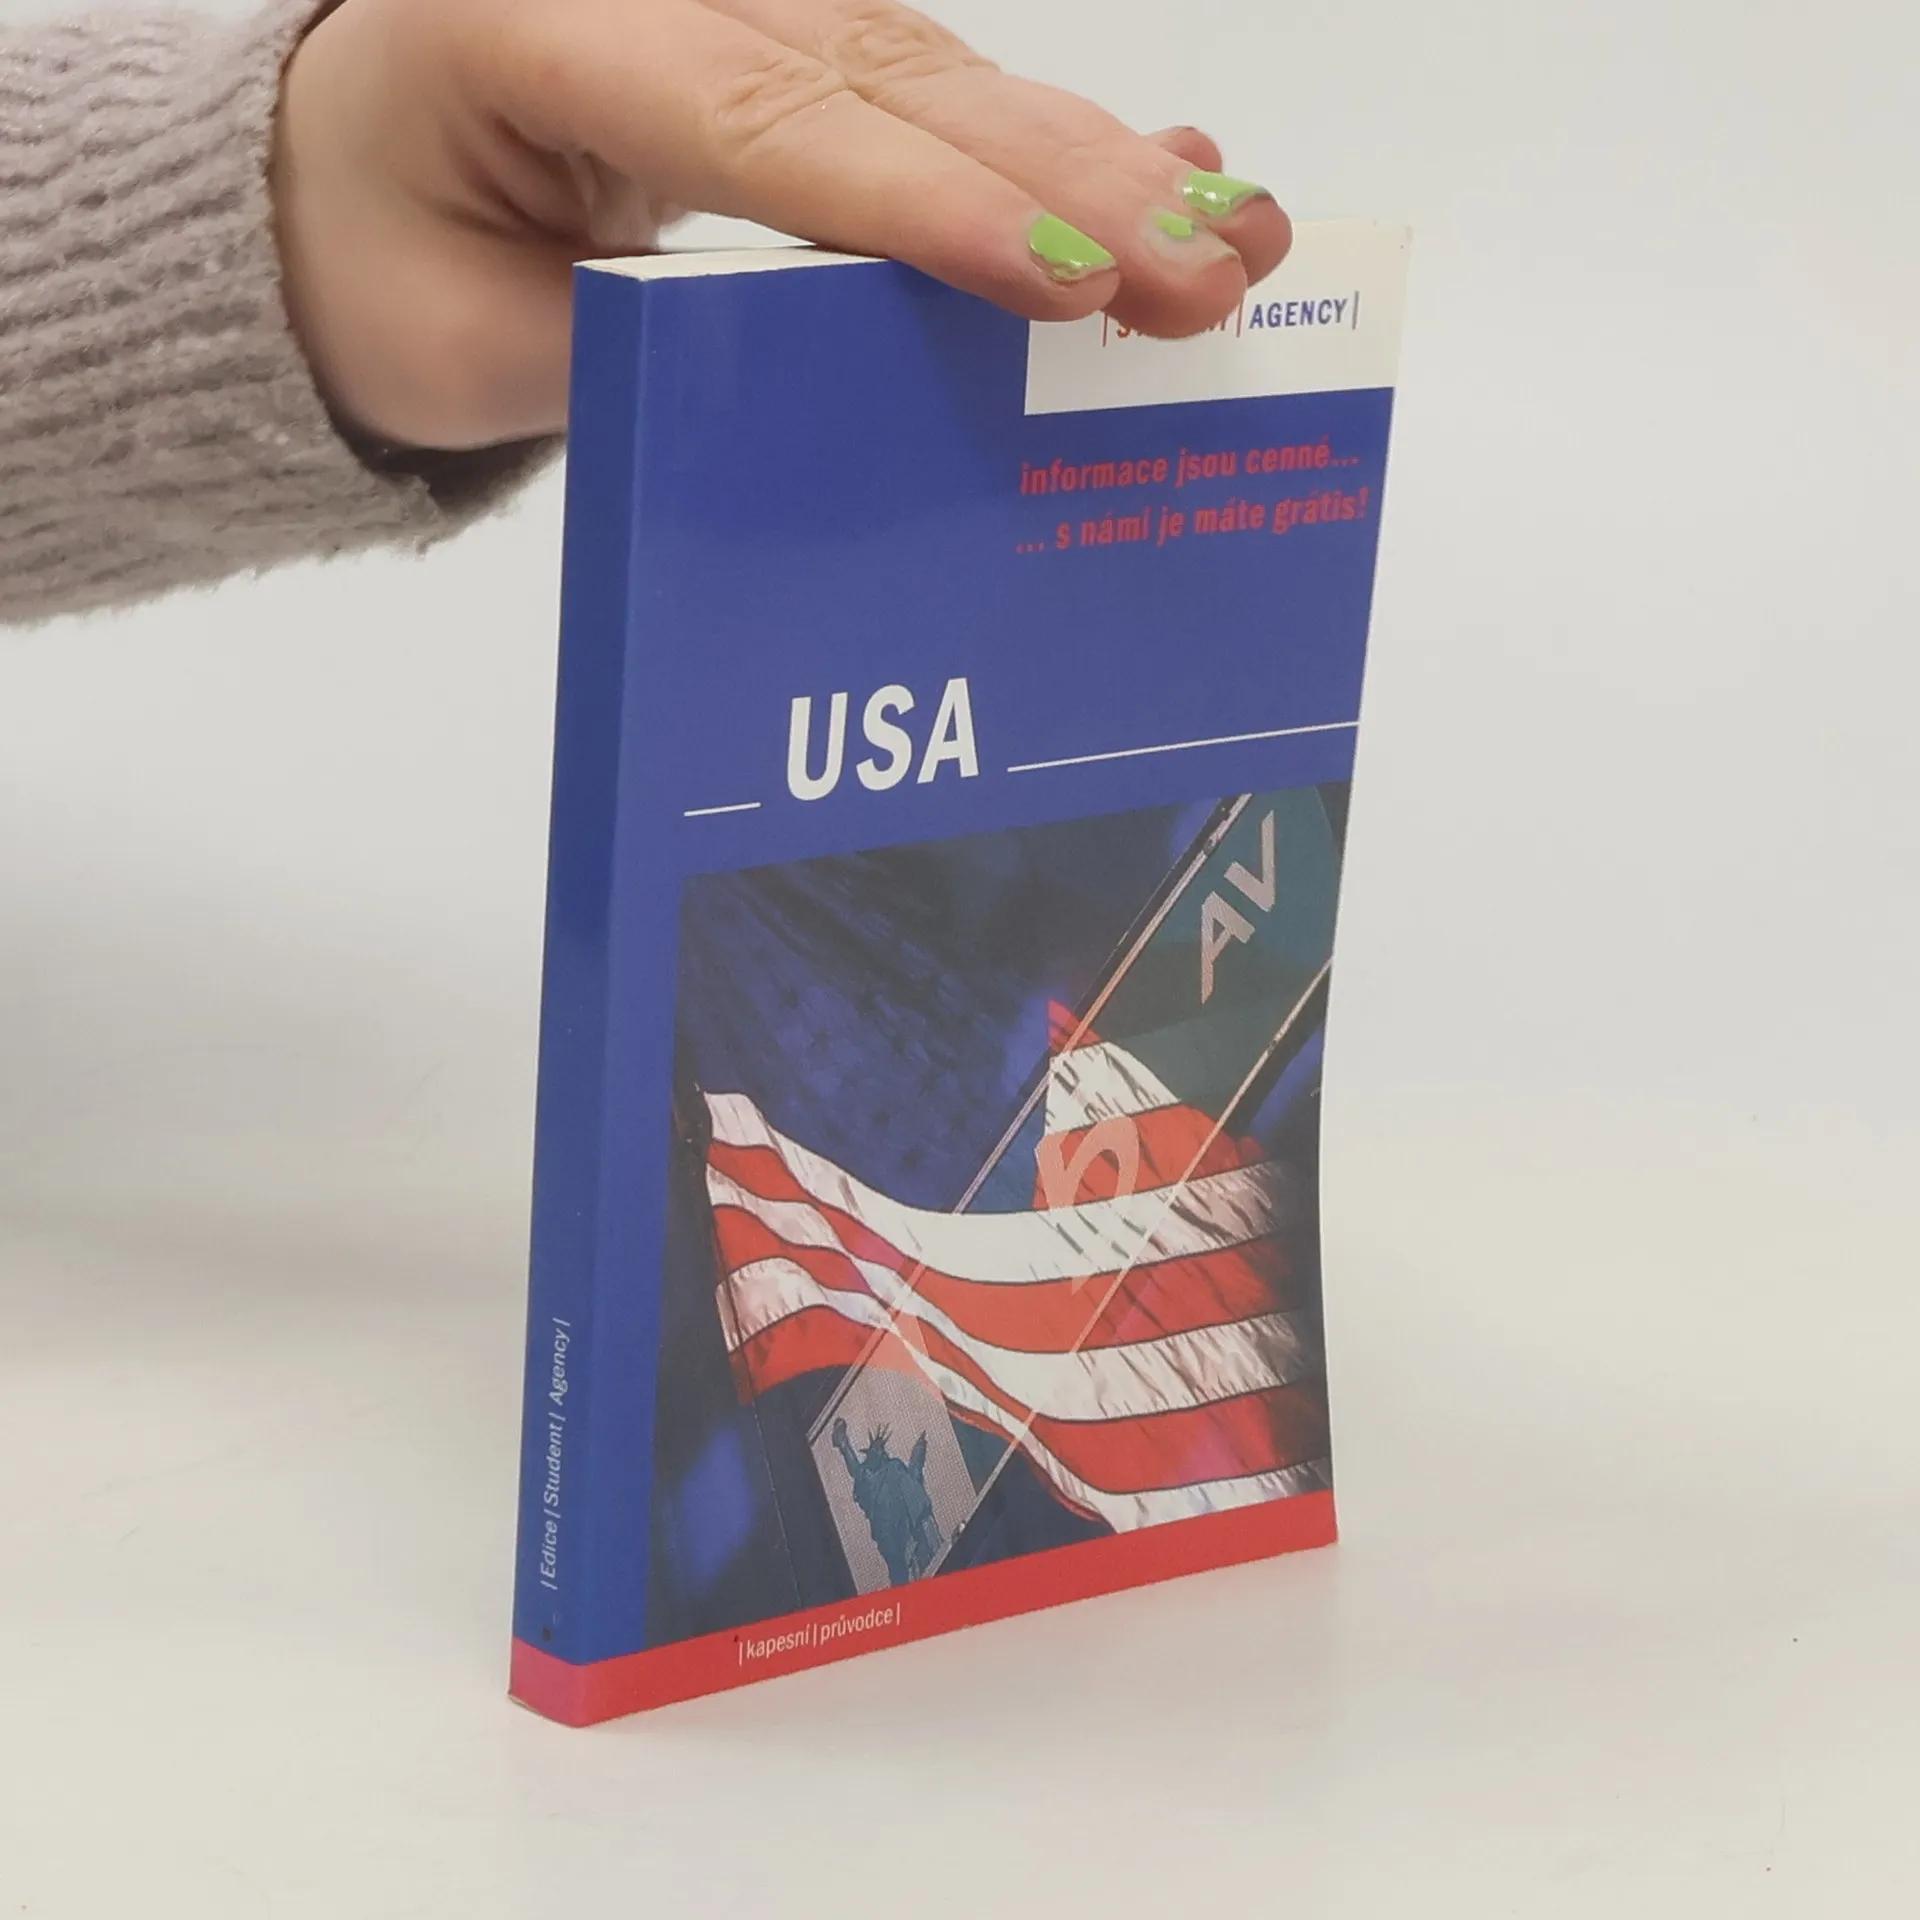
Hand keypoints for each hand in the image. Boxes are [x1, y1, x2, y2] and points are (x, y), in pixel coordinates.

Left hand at [271, 0, 1290, 449]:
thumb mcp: (472, 343)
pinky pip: (939, 92)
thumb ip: (638, 355)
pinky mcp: (799, 47)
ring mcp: (747, 6)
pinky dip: (1056, 151)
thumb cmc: (388, 258)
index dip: (929, 207)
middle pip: (895, 83)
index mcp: (545, 27)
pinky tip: (1172, 171)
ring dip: (1101, 165)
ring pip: (946, 79)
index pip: (770, 124)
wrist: (344, 176)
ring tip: (1234, 234)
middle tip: (1209, 276)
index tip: (1061, 284)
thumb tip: (838, 387)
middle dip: (1069, 188)